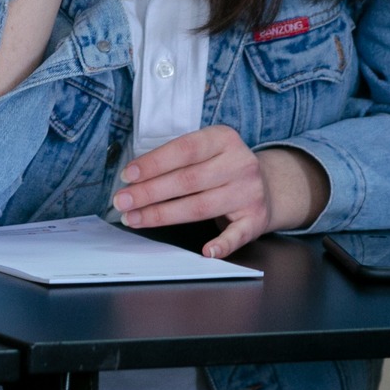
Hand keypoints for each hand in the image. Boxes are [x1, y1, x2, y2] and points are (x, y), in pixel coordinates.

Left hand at [111, 127, 328, 259]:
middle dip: (150, 192)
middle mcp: (240, 164)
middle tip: (122, 201)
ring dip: (163, 215)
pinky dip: (222, 245)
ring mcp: (249, 193)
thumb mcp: (207, 150)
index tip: (128, 175)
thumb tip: (134, 177)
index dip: (154, 163)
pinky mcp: (256, 219)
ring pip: (200, 207)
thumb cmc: (222, 167)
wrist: (267, 185)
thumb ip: (178, 159)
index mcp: (224, 139)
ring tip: (135, 218)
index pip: (184, 150)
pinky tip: (205, 251)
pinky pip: (237, 235)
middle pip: (188, 180)